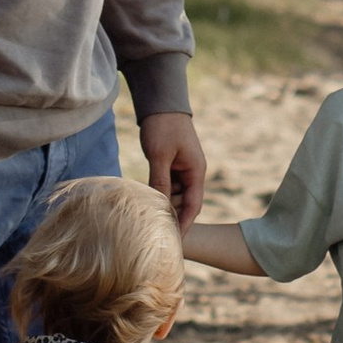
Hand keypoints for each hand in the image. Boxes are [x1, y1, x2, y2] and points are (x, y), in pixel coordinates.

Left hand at [139, 112, 207, 229]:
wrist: (161, 103)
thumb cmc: (163, 127)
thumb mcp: (159, 156)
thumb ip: (160, 181)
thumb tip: (159, 207)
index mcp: (196, 171)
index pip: (194, 205)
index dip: (186, 223)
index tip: (175, 240)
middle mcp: (192, 172)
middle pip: (185, 202)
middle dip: (173, 216)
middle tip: (156, 232)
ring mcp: (183, 168)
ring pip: (175, 195)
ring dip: (164, 204)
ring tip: (149, 219)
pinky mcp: (173, 164)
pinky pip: (168, 185)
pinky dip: (159, 193)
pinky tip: (146, 201)